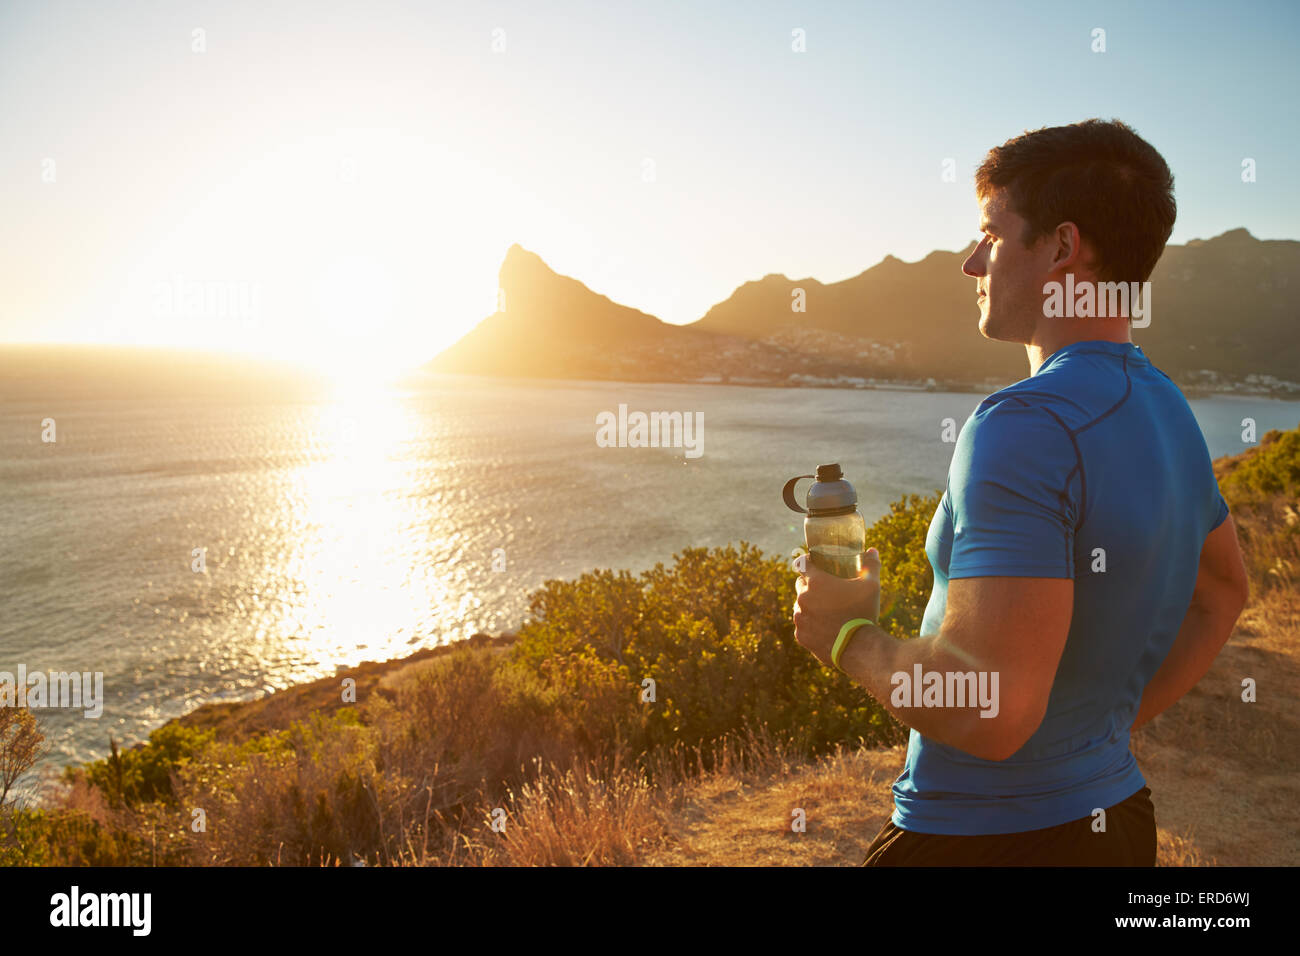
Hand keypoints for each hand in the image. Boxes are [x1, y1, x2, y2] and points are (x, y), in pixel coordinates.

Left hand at [793, 548, 881, 667]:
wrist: (859, 648)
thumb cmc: (864, 613)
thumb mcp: (872, 586)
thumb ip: (871, 565)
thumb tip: (872, 550)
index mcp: (816, 581)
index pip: (802, 563)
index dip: (807, 562)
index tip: (813, 564)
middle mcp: (803, 597)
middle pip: (800, 585)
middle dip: (810, 585)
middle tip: (825, 591)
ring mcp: (800, 617)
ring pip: (800, 606)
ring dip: (809, 605)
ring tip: (826, 611)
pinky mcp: (800, 635)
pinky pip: (802, 625)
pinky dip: (810, 625)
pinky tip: (823, 627)